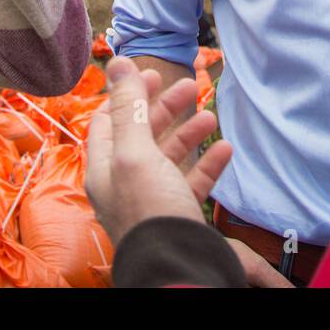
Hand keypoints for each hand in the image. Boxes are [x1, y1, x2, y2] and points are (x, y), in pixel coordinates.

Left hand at [128, 69, 290, 286]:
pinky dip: (208, 164)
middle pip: (142, 135)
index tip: (152, 74)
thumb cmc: (150, 211)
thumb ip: (127, 107)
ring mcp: (152, 199)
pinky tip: (225, 151)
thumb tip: (116, 62)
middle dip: (165, 108)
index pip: (107, 121)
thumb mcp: (134, 152)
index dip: (127, 95)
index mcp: (104, 167)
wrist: (178, 268)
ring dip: (189, 133)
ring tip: (211, 117)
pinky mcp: (178, 214)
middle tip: (190, 86)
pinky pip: (192, 183)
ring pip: (169, 157)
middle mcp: (124, 183)